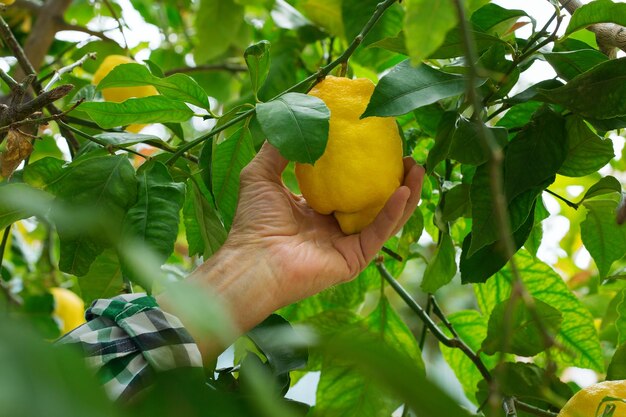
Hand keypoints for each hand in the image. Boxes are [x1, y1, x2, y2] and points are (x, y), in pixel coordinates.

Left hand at [224, 142, 425, 307]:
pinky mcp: (355, 258)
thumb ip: (277, 148)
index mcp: (315, 209)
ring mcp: (347, 243)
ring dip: (405, 193)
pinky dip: (394, 212)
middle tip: (407, 154)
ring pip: (385, 217)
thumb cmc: (254, 222)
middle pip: (373, 200)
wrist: (254, 262)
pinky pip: (380, 233)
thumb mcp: (261, 174)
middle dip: (394, 178)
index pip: (347, 185)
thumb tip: (293, 116)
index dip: (364, 165)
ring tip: (417, 168)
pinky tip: (405, 190)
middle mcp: (334, 226)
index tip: (378, 141)